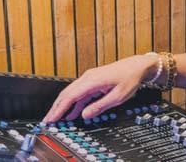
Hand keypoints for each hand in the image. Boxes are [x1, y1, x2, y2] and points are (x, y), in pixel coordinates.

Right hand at [42, 54, 156, 122]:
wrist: (138, 65)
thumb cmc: (130, 78)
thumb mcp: (118, 96)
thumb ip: (100, 106)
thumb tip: (85, 115)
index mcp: (92, 81)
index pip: (70, 96)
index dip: (59, 109)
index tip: (51, 119)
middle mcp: (88, 78)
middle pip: (67, 94)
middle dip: (56, 108)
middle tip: (48, 121)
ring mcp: (90, 78)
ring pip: (72, 93)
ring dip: (63, 106)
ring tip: (56, 119)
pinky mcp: (93, 81)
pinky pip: (80, 93)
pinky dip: (74, 103)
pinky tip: (72, 113)